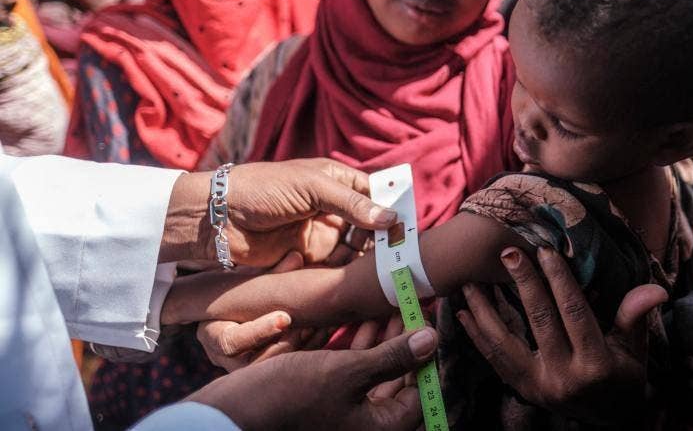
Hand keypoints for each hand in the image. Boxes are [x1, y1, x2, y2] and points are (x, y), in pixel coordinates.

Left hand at [161, 158, 396, 265]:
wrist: (216, 218)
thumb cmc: (262, 189)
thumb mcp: (310, 188)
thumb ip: (352, 203)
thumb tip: (390, 219)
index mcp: (335, 180)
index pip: (374, 193)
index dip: (392, 209)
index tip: (408, 227)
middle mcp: (333, 207)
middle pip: (371, 224)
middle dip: (385, 239)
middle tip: (400, 256)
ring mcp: (322, 233)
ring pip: (358, 248)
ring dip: (369, 259)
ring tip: (385, 272)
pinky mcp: (309, 258)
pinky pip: (337, 267)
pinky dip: (349, 273)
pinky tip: (362, 282)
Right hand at [186, 327, 437, 430]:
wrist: (229, 416)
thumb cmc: (289, 397)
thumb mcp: (346, 372)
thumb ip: (392, 357)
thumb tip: (431, 340)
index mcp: (378, 428)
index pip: (419, 395)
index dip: (424, 357)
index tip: (425, 321)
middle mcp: (362, 426)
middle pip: (396, 383)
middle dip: (401, 343)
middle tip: (406, 306)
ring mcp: (341, 417)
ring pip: (371, 376)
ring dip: (378, 342)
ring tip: (384, 306)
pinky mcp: (321, 405)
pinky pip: (347, 377)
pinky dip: (354, 351)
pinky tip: (355, 321)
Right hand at [195, 252, 331, 370]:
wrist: (235, 312)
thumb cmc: (237, 293)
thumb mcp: (247, 282)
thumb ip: (270, 274)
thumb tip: (296, 258)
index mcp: (213, 335)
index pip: (231, 342)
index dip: (259, 331)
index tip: (286, 317)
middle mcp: (227, 359)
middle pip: (255, 362)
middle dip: (286, 344)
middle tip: (308, 325)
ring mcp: (246, 369)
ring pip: (274, 369)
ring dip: (301, 348)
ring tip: (321, 327)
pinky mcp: (266, 371)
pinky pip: (288, 368)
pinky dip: (308, 350)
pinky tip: (325, 332)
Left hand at [456, 247, 667, 424]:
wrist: (609, 421)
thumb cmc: (624, 376)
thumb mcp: (635, 349)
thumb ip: (635, 316)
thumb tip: (656, 289)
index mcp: (595, 365)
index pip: (573, 313)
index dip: (560, 280)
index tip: (546, 250)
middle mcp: (563, 378)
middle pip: (539, 322)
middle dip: (523, 284)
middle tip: (508, 252)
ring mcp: (538, 387)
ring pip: (505, 343)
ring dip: (484, 310)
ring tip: (471, 280)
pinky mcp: (522, 390)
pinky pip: (494, 360)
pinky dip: (477, 335)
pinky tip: (463, 312)